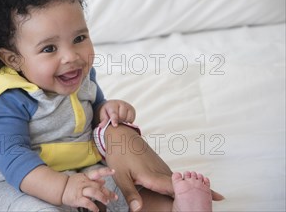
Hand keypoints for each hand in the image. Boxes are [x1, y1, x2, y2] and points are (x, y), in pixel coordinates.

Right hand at [61, 167, 116, 210]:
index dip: (105, 171)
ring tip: (107, 202)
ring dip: (102, 197)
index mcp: (86, 177)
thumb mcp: (83, 179)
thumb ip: (94, 180)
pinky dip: (93, 207)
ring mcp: (80, 190)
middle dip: (107, 192)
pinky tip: (96, 209)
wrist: (61, 188)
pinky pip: (87, 202)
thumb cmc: (74, 183)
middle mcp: (84, 183)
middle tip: (114, 197)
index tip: (114, 171)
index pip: (97, 172)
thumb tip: (103, 181)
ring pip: (94, 192)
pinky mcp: (77, 199)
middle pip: (98, 186)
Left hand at [98, 99, 135, 127]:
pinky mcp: (132, 110)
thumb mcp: (103, 114)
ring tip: (119, 120)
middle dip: (118, 121)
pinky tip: (124, 120)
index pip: (114, 113)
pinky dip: (128, 121)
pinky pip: (132, 119)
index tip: (115, 125)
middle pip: (122, 117)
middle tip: (115, 122)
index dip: (114, 119)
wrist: (113, 106)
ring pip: (128, 118)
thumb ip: (103, 120)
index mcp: (112, 104)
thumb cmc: (107, 111)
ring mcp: (128, 106)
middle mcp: (121, 104)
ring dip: (124, 122)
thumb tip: (101, 126)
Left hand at [103, 125, 223, 210]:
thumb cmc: (119, 154)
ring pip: (179, 181)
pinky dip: (183, 183)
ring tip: (211, 195)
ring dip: (193, 187)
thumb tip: (137, 210)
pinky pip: (173, 177)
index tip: (215, 196)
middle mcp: (160, 171)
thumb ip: (130, 193)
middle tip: (219, 197)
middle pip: (183, 185)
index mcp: (152, 176)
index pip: (177, 189)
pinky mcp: (158, 165)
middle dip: (200, 191)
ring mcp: (160, 167)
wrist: (121, 135)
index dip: (195, 193)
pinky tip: (190, 187)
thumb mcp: (120, 175)